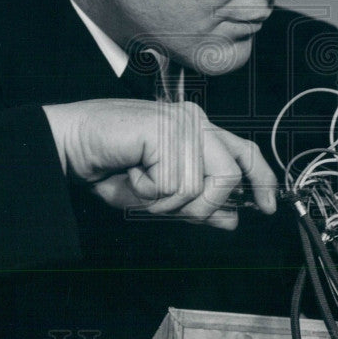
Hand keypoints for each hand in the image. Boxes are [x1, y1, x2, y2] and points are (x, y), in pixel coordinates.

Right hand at [42, 99, 276, 229]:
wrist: (69, 144)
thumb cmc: (107, 163)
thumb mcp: (160, 193)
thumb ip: (197, 201)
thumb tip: (232, 218)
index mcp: (198, 129)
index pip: (245, 151)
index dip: (262, 180)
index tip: (268, 207)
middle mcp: (195, 120)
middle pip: (230, 175)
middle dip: (202, 205)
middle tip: (164, 203)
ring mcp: (181, 122)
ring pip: (202, 185)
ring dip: (167, 200)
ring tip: (142, 183)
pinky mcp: (165, 130)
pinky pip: (175, 183)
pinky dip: (148, 191)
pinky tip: (132, 172)